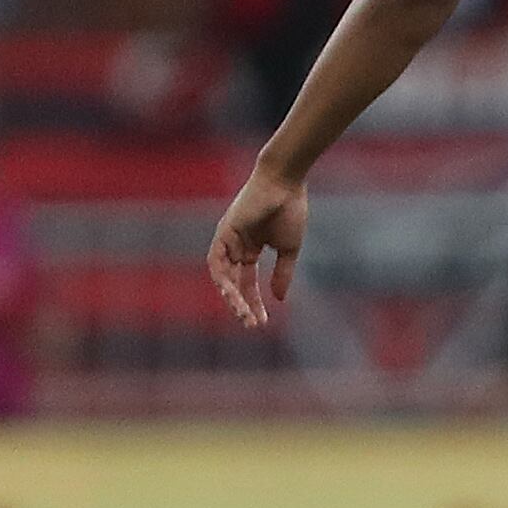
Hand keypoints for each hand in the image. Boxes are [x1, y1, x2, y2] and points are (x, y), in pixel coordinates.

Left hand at [207, 167, 308, 329]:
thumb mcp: (289, 249)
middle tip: (251, 325)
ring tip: (243, 315)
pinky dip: (223, 280)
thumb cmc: (290, 210)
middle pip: (234, 283)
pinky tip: (233, 296)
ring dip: (232, 298)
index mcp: (251, 249)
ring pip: (223, 277)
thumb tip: (279, 299)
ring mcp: (227, 240)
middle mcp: (236, 246)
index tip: (263, 321)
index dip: (255, 302)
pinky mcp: (223, 233)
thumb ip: (283, 273)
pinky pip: (216, 263)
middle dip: (242, 305)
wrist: (285, 183)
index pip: (249, 282)